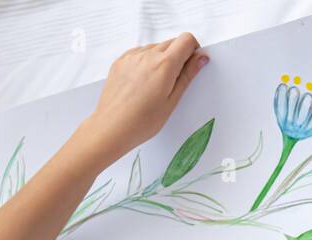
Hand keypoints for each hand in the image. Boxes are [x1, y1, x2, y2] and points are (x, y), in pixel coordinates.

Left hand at [83, 33, 208, 165]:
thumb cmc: (141, 122)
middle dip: (178, 56)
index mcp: (164, 65)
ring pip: (155, 48)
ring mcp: (132, 57)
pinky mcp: (120, 61)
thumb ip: (187, 76)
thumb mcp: (171, 101)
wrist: (111, 128)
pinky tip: (142, 83)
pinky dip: (145, 62)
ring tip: (155, 86)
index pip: (186, 40)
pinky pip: (139, 53)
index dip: (193, 50)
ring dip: (161, 59)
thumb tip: (200, 58)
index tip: (192, 64)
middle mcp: (147, 55)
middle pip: (171, 42)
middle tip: (174, 81)